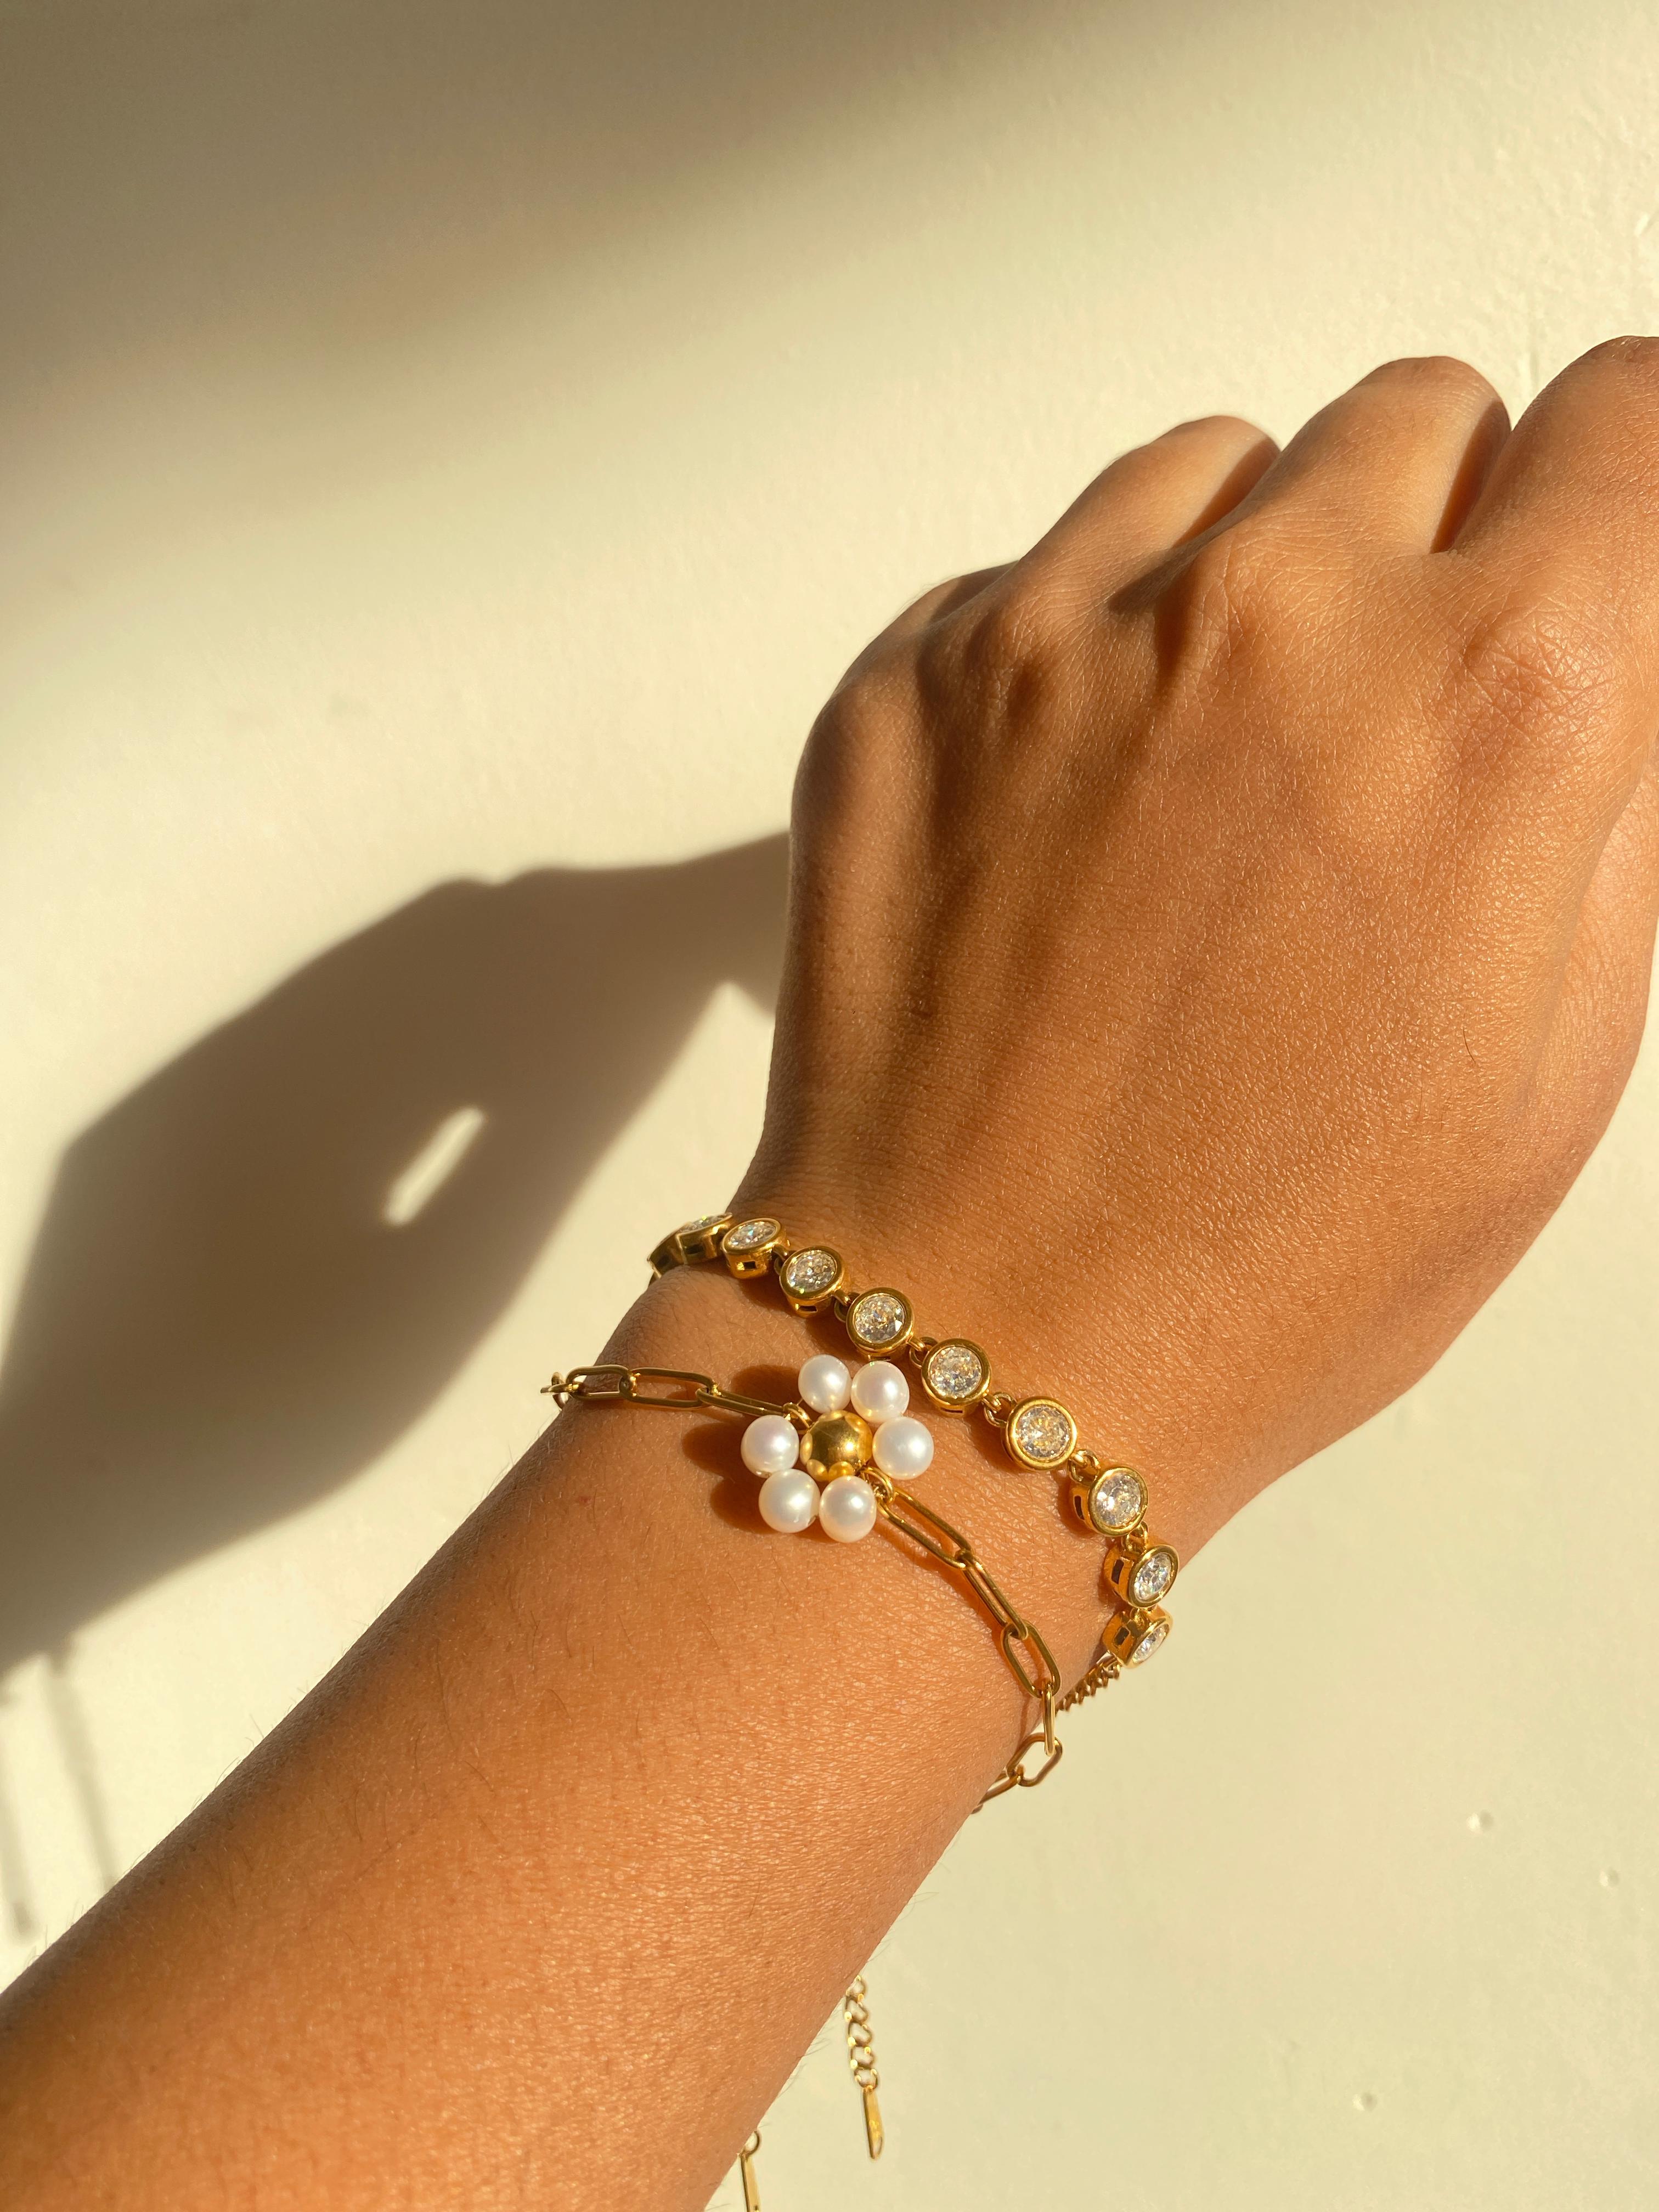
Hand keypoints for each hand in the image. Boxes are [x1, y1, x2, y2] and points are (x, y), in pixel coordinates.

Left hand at [739, 346, 1658, 1545]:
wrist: (986, 1346)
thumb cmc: (1277, 1259)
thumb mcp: (1561, 1055)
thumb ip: (1611, 800)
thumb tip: (1607, 656)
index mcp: (1504, 701)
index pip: (1622, 421)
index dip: (1612, 487)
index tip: (1577, 541)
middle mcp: (1285, 615)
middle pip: (1414, 420)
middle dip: (1431, 531)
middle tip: (1389, 703)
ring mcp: (1071, 628)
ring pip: (1220, 466)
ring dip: (1252, 569)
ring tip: (1222, 761)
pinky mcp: (915, 675)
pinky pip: (1044, 563)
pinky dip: (1085, 639)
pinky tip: (1083, 805)